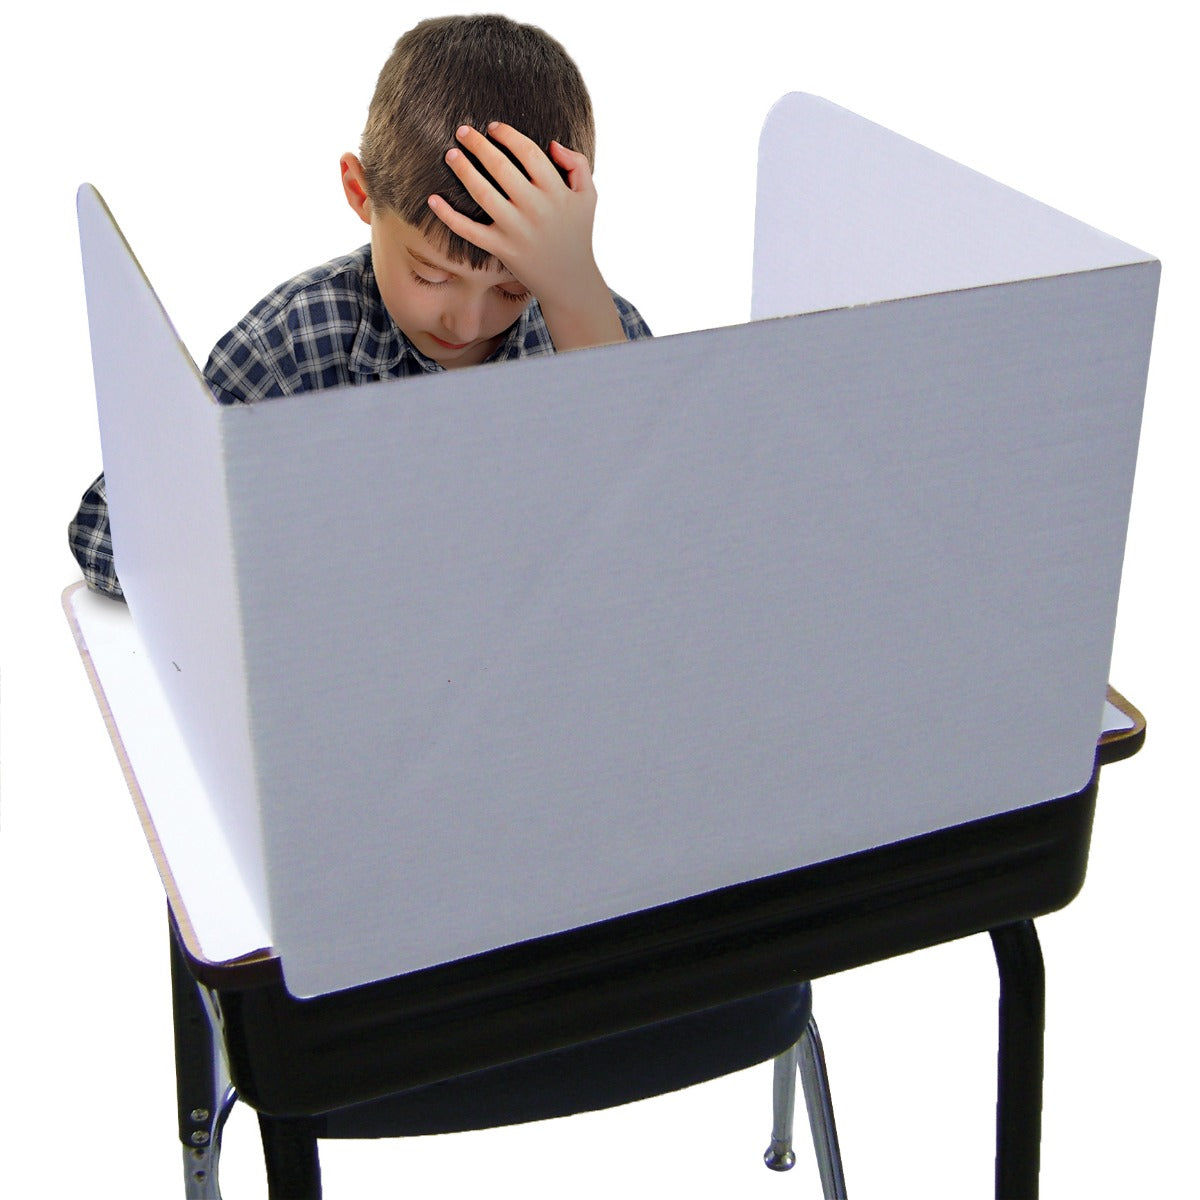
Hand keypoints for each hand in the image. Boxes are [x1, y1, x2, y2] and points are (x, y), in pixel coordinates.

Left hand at [428, 123, 623, 350]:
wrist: (570, 279)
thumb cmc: (577, 232)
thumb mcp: (587, 196)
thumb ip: (577, 164)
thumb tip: (552, 144)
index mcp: (556, 192)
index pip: (528, 153)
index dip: (508, 135)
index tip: (492, 127)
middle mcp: (536, 209)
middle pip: (501, 168)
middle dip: (478, 145)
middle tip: (462, 131)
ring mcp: (517, 230)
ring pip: (483, 194)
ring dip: (463, 170)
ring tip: (451, 154)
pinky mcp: (501, 249)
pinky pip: (469, 231)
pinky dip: (448, 216)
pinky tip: (432, 199)